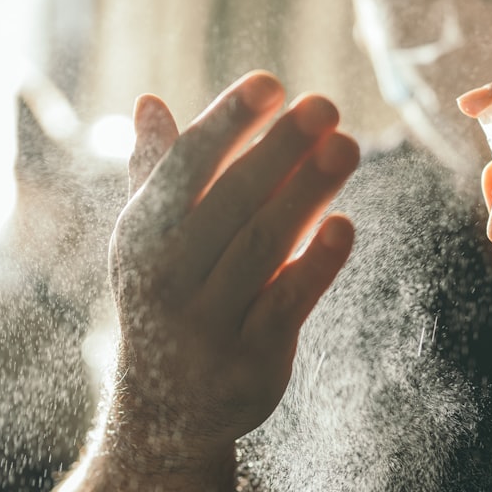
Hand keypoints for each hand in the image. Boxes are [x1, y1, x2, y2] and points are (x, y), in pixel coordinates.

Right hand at [107, 71, 358, 468]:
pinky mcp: (250, 360)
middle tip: (326, 106)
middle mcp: (167, 275)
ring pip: (264, 246)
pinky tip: (344, 224)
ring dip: (307, 192)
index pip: (187, 166)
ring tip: (348, 146)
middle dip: (280, 149)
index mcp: (143, 234)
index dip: (228, 122)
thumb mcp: (152, 239)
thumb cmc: (170, 295)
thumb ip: (158, 171)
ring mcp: (206, 321)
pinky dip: (317, 264)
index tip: (272, 83)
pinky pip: (287, 304)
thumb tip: (147, 101)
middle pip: (232, 200)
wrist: (166, 408)